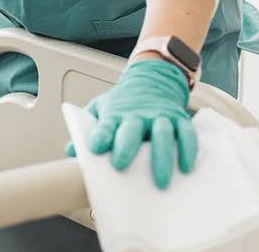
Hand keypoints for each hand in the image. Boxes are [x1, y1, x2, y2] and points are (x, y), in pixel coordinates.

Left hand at [67, 59, 198, 188]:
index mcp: (116, 114)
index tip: (95, 148)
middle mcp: (138, 115)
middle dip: (126, 146)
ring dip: (162, 156)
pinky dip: (188, 149)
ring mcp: (160, 116)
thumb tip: (70, 151)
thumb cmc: (124, 102)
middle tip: (121, 165)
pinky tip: (186, 167)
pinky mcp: (179, 119)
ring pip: (162, 133)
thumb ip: (85, 130)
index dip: (100, 136)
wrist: (152, 78)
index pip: (104, 125)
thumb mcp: (100, 109)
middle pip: (132, 129)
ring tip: (160, 181)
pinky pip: (186, 133)